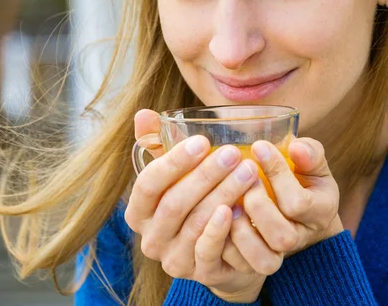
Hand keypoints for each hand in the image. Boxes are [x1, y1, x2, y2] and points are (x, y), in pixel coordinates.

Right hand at [126, 110, 281, 301]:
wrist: (218, 251)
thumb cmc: (193, 201)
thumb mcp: (175, 174)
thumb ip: (158, 144)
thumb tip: (144, 113)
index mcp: (139, 212)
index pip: (147, 184)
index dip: (173, 162)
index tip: (202, 140)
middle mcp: (151, 239)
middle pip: (174, 204)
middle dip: (205, 176)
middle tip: (233, 153)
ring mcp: (174, 260)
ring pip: (196, 224)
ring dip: (223, 194)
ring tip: (248, 171)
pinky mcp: (200, 273)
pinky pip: (209, 250)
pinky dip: (222, 228)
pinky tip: (239, 207)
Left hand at [236, 138, 343, 256]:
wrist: (299, 217)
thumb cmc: (303, 182)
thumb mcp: (312, 166)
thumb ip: (310, 154)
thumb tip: (296, 147)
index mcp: (320, 211)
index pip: (299, 202)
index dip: (277, 173)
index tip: (259, 146)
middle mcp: (301, 237)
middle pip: (282, 236)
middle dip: (258, 205)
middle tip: (244, 179)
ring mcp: (279, 254)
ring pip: (263, 259)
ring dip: (241, 230)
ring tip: (228, 203)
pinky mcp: (257, 262)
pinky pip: (241, 265)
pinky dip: (226, 244)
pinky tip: (217, 218)